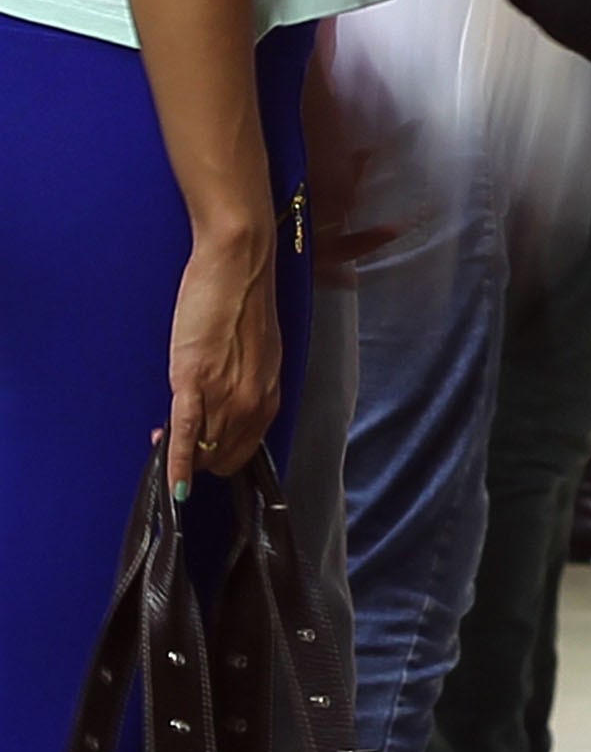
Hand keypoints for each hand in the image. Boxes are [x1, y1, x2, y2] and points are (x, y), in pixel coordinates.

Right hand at [166, 221, 280, 492]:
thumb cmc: (243, 303)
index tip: (203, 447)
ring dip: (181, 454)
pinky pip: (184, 434)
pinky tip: (171, 485)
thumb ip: (244, 384)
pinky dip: (175, 462)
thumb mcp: (254, 354)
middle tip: (176, 441)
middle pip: (223, 455)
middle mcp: (252, 401)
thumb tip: (223, 407)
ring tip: (161, 439)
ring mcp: (224, 395)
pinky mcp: (195, 383)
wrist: (238, 266)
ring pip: (203, 450)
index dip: (219, 454)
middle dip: (199, 457)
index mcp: (269, 393)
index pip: (245, 448)